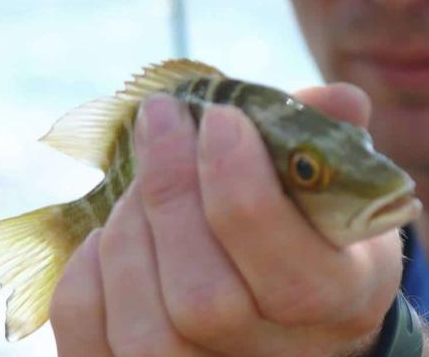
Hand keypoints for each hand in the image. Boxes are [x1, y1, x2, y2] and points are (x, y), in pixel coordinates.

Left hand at [50, 83, 403, 356]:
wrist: (301, 310)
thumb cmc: (318, 235)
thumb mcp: (341, 185)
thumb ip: (334, 139)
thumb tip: (336, 98)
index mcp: (340, 300)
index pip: (289, 273)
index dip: (240, 188)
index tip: (218, 116)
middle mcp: (281, 355)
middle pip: (204, 301)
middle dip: (171, 194)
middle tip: (163, 121)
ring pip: (147, 331)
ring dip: (130, 232)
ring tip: (141, 179)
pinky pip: (92, 345)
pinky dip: (87, 278)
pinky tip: (111, 236)